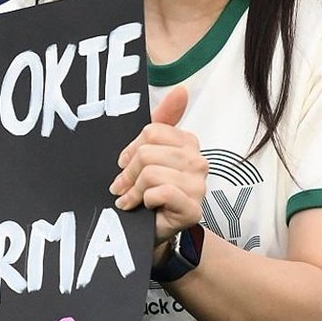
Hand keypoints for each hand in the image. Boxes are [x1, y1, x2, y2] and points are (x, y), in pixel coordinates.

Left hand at [109, 86, 206, 255]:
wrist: (149, 231)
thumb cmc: (147, 191)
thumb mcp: (148, 154)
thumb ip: (161, 122)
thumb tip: (182, 90)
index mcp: (188, 144)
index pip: (151, 132)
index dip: (131, 150)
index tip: (124, 164)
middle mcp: (198, 162)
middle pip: (148, 152)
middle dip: (128, 172)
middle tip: (122, 187)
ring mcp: (199, 187)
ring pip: (152, 172)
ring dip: (134, 190)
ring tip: (130, 200)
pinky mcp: (194, 209)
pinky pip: (162, 192)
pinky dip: (146, 200)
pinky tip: (146, 207)